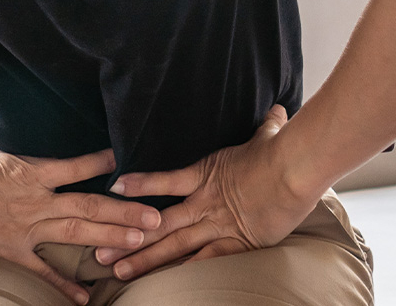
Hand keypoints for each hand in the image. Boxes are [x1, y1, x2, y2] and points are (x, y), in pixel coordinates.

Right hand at [0, 109, 161, 304]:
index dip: (104, 163)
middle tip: (157, 217)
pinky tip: (85, 298)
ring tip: (141, 244)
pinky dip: (64, 284)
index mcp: (31, 172)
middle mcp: (37, 201)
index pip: (77, 166)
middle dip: (126, 212)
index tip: (128, 160)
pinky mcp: (14, 251)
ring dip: (111, 239)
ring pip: (78, 235)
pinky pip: (43, 271)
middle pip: (91, 206)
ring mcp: (28, 228)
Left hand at [95, 105, 323, 279]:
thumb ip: (266, 126)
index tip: (112, 187)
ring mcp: (218, 224)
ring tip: (119, 271)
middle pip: (158, 223)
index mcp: (205, 174)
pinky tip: (163, 283)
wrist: (295, 170)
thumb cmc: (281, 150)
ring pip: (174, 246)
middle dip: (128, 237)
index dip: (137, 184)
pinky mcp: (237, 242)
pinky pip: (205, 259)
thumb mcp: (268, 135)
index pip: (162, 180)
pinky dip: (184, 271)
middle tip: (100, 252)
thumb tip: (277, 112)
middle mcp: (204, 202)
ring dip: (145, 260)